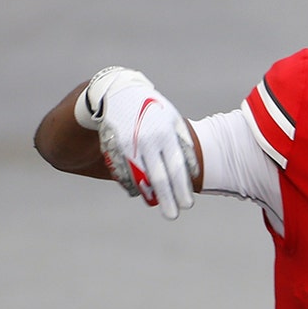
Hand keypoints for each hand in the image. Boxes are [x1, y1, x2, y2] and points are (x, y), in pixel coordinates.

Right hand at [75, 67, 198, 219]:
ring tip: (157, 204)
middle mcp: (147, 141)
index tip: (188, 205)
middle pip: (159, 176)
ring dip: (148, 193)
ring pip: (139, 176)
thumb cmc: (154, 111)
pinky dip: (129, 183)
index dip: (182, 188)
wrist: (119, 93)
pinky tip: (137, 192)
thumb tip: (194, 172)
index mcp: (166, 135)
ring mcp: (128, 145)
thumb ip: (184, 145)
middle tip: (174, 215)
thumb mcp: (173, 121)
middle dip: (167, 198)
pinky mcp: (112, 146)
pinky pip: (121, 171)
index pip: (176, 168)